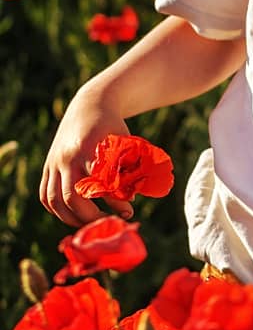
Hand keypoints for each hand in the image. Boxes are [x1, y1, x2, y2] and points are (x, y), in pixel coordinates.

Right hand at [39, 85, 135, 227]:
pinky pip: (46, 196)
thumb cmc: (112, 127)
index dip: (113, 202)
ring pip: (55, 200)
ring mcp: (53, 162)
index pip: (98, 183)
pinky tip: (73, 215)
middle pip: (71, 197)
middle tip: (110, 221)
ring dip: (73, 218)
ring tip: (92, 223)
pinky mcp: (47, 166)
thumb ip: (125, 169)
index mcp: (88, 148)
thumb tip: (129, 200)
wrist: (89, 106)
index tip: (128, 211)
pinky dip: (57, 210)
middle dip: (91, 216)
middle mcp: (66, 157)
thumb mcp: (123, 143)